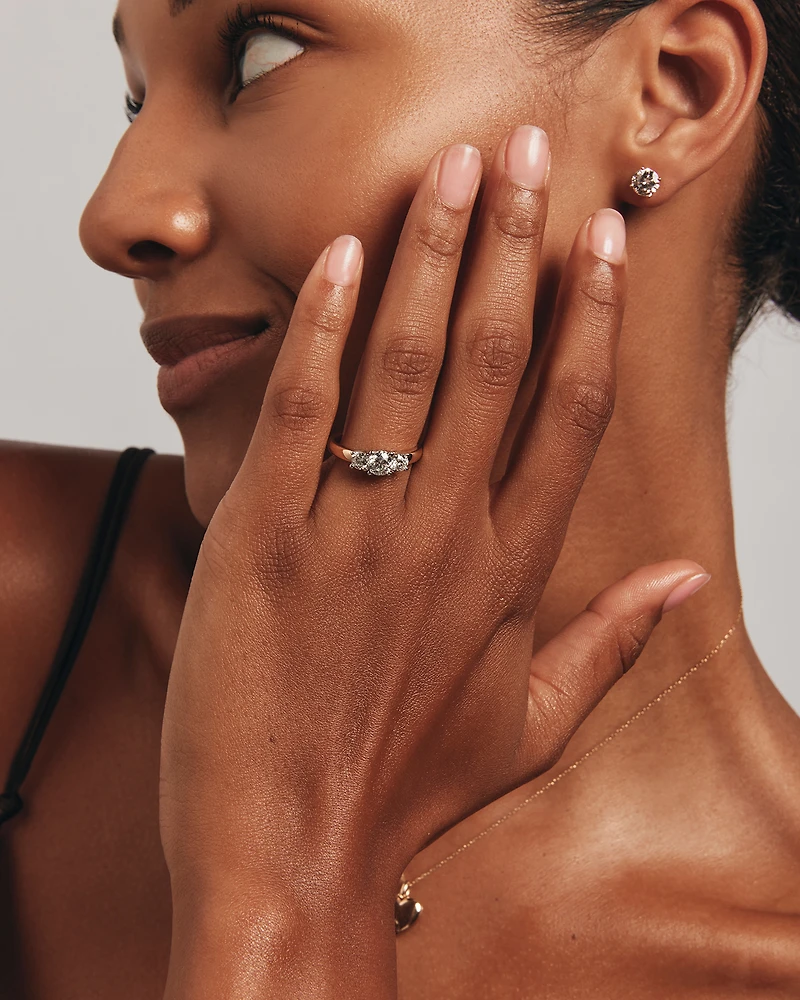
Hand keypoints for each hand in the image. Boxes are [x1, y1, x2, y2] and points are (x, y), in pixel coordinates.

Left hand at [159, 127, 707, 997]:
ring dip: (432, 257)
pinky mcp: (261, 541)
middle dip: (516, 244)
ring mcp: (353, 535)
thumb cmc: (407, 787)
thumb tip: (692, 581)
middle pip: (498, 361)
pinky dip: (320, 328)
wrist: (293, 850)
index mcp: (511, 574)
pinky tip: (341, 257)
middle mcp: (444, 538)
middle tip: (526, 154)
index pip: (569, 415)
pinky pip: (300, 412)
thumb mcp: (531, 727)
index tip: (601, 241)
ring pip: (406, 366)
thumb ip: (615, 644)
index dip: (591, 317)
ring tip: (453, 173)